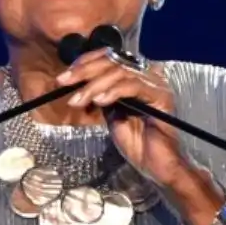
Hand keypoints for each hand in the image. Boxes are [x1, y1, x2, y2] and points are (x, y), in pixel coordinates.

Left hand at [56, 48, 218, 219]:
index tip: (65, 76)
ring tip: (78, 99)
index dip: (86, 62)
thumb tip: (80, 84)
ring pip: (120, 72)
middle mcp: (148, 76)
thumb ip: (101, 96)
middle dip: (84, 71)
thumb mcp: (112, 115)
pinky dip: (113, 91)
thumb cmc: (137, 144)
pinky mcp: (161, 96)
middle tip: (64, 81)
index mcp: (136, 78)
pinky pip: (133, 86)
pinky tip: (99, 101)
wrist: (157, 166)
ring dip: (94, 85)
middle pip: (113, 61)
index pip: (109, 58)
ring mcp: (156, 85)